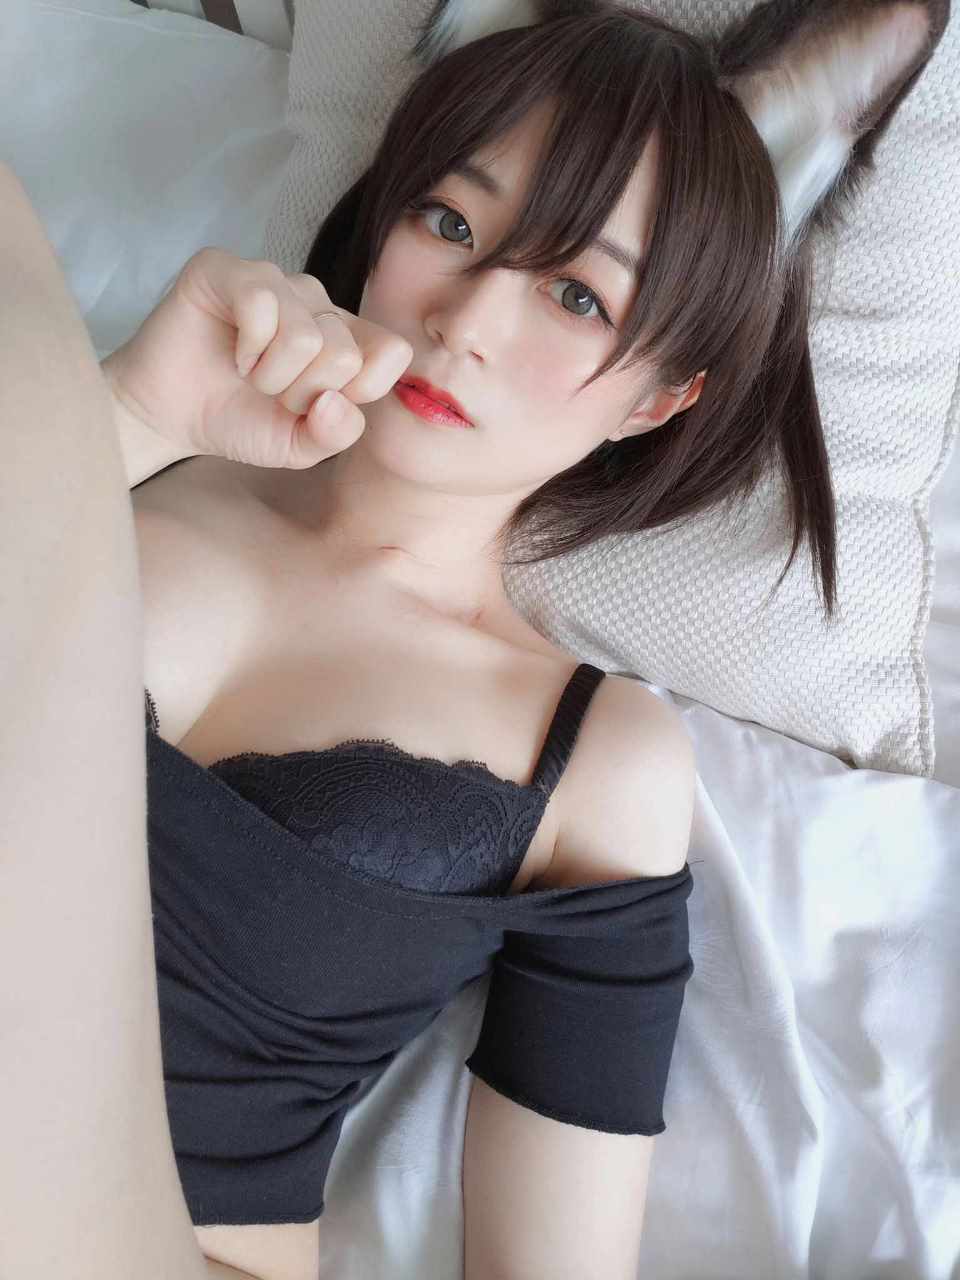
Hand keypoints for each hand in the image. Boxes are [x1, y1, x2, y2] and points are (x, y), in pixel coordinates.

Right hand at [101, 247, 413, 468]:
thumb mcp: (299, 446)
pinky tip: (232, 352)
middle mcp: (316, 303)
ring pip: (307, 335)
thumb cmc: (238, 421)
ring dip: (270, 375)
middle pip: (345, 353)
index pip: (392, 351)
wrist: (171, 416)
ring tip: (248, 373)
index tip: (318, 406)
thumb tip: (336, 401)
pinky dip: (246, 347)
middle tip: (270, 392)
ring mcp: (275, 282)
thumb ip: (335, 434)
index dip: (361, 389)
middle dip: (301, 393)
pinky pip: (262, 303)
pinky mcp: (228, 270)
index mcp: (344, 339)